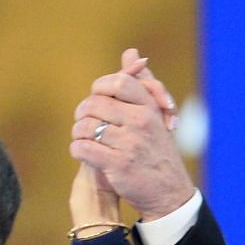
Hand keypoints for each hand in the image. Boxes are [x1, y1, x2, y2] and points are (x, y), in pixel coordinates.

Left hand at [70, 49, 196, 220]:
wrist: (168, 191)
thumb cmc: (157, 149)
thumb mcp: (155, 114)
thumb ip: (141, 82)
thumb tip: (131, 53)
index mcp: (149, 107)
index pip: (116, 82)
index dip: (99, 89)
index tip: (98, 101)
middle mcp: (141, 123)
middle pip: (94, 104)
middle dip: (83, 113)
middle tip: (85, 122)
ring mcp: (130, 144)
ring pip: (85, 126)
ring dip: (78, 133)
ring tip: (83, 138)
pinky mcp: (117, 165)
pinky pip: (82, 148)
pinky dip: (77, 149)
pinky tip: (83, 152)